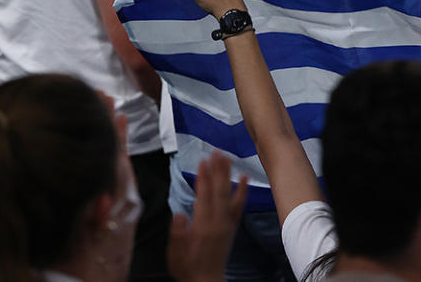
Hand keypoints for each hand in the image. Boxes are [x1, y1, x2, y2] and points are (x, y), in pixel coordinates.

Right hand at [167, 152, 248, 281]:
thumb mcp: (176, 254)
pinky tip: (244, 178)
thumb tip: (179, 215)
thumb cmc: (188, 267)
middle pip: (218, 191)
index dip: (203, 178)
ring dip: (228, 175)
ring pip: (228, 194)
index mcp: (203, 226)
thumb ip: (177, 234)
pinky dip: (242, 191)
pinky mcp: (231, 226)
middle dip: (217, 170)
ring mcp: (226, 223)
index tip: (203, 161)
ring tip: (227, 157)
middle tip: (216, 151)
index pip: (203, 196)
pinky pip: (239, 206)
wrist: (207, 281)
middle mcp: (217, 222)